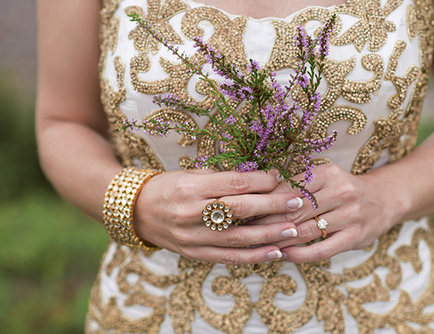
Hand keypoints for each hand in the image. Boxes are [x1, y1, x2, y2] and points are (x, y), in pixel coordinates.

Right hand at [133, 169, 302, 264]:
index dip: (261, 181)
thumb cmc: (168, 187)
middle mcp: (189, 213)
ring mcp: (191, 237)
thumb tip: (261, 179)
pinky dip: (253, 257)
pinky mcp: (194, 254)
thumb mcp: (190, 175)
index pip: (233, 184)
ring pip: (237, 238)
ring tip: (292, 230)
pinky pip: (228, 257)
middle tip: (296, 202)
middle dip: (272, 206)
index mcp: (190, 187)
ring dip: (269, 235)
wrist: (136, 212)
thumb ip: (223, 179)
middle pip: (239, 210)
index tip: (280, 178)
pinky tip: (274, 253)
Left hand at [246, 163, 408, 262]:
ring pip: (306, 230)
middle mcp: (341, 191)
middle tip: (245, 230)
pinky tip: (284, 256)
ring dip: (279, 240)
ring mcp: (350, 215)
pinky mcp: (355, 237)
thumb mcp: (324, 178)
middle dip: (267, 221)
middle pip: (295, 210)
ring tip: (259, 245)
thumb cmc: (343, 190)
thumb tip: (258, 194)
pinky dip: (300, 254)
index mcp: (328, 173)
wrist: (383, 200)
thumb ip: (296, 184)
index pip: (289, 189)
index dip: (264, 201)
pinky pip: (322, 249)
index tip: (245, 210)